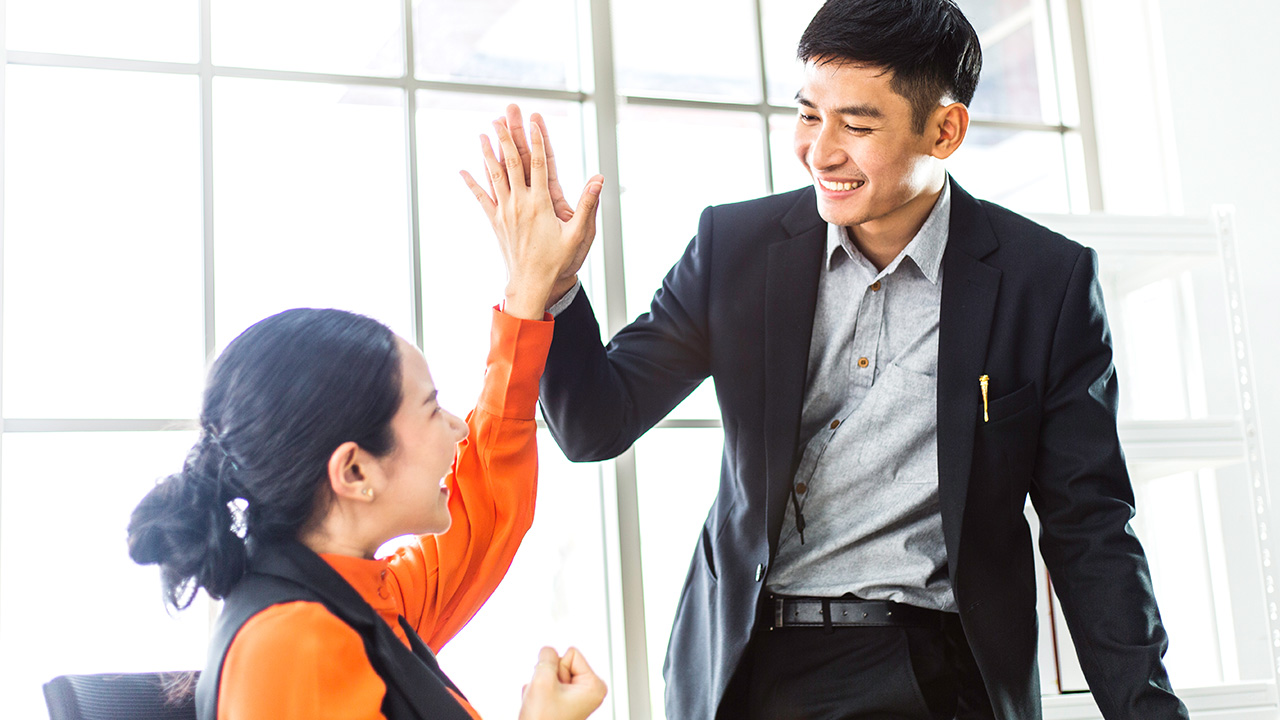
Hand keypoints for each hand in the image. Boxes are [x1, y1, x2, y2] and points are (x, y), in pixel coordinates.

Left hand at [461, 104, 603, 319]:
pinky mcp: (496, 222)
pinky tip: (463, 170)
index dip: (536, 140)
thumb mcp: (578, 234)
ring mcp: (505, 212)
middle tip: (502, 115)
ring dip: (488, 152)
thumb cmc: (557, 261)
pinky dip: (472, 183)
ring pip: (494, 175)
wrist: (531, 284)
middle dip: (508, 137)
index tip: (533, 120)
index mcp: (540, 204)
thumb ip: (588, 205)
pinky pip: (481, 198)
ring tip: (483, 132)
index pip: (538, 164)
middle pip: (512, 163)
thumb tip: (598, 180)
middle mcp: (519, 203)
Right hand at [518, 646, 606, 719]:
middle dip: (550, 677)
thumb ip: (547, 657)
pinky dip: (539, 693)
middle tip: (548, 698)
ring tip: (543, 703)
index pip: (571, 654)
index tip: (556, 690)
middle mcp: (589, 691)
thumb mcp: (542, 680)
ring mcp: (576, 697)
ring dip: (542, 685)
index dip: (558, 669)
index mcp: (595, 686)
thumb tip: (548, 650)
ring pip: (552, 673)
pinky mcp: (563, 701)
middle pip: (563, 662)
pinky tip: (539, 705)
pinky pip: (547, 684)